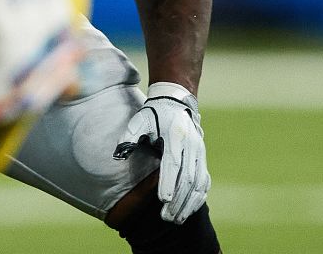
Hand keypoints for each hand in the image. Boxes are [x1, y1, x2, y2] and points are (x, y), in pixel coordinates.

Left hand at [113, 81, 210, 223]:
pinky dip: (198, 198)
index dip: (169, 182)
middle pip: (188, 178)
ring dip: (189, 203)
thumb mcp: (139, 119)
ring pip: (199, 183)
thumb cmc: (153, 114)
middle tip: (167, 218)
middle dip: (178, 200)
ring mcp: (200, 153)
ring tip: (177, 219)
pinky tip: (189, 210)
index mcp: (176, 136)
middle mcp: (192, 146)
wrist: (176, 103)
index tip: (163, 200)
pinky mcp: (202, 159)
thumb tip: (117, 155)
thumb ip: (129, 136)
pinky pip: (204, 181)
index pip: (174, 163)